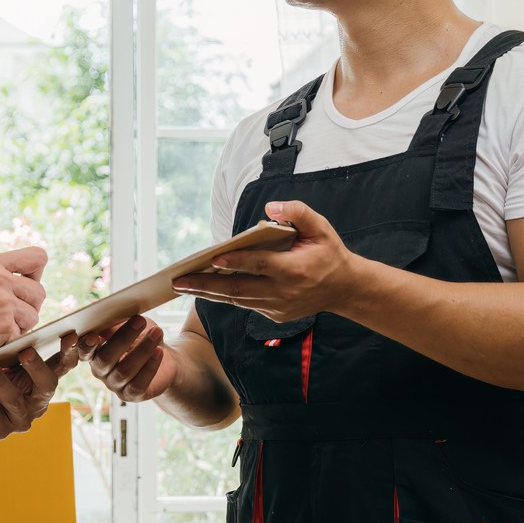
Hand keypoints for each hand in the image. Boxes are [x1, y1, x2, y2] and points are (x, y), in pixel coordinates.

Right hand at [0, 248, 47, 374]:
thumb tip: (25, 283)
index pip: (37, 256)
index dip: (35, 276)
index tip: (21, 290)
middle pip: (40, 291)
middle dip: (28, 308)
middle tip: (6, 319)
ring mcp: (2, 300)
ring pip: (34, 315)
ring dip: (19, 327)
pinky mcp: (3, 324)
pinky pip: (21, 335)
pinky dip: (7, 342)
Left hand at [0, 338, 80, 448]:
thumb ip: (9, 349)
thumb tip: (17, 331)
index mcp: (40, 380)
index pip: (61, 365)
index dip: (70, 351)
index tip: (72, 334)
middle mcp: (36, 401)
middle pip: (47, 385)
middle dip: (38, 367)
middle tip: (26, 352)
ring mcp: (19, 418)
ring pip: (15, 400)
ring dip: (1, 381)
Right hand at [80, 316, 178, 402]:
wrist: (162, 355)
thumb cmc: (140, 337)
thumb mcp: (128, 325)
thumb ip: (115, 323)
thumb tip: (109, 316)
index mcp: (94, 352)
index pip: (83, 351)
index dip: (85, 346)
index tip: (93, 337)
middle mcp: (100, 371)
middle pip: (105, 359)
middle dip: (124, 338)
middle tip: (140, 321)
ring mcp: (115, 385)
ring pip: (124, 371)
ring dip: (143, 349)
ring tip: (156, 332)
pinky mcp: (132, 395)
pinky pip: (138, 383)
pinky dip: (150, 366)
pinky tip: (159, 352)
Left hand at [173, 201, 360, 324]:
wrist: (345, 288)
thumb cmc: (329, 253)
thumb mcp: (321, 227)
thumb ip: (298, 212)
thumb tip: (270, 208)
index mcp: (296, 270)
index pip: (260, 265)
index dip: (236, 261)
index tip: (212, 258)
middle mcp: (284, 292)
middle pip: (238, 289)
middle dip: (205, 284)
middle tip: (178, 281)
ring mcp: (278, 307)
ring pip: (237, 300)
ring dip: (208, 292)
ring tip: (182, 285)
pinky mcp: (274, 314)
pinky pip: (245, 304)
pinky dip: (224, 296)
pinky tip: (205, 287)